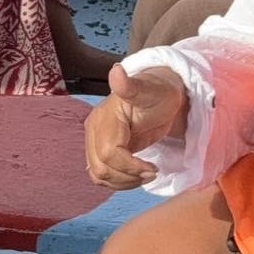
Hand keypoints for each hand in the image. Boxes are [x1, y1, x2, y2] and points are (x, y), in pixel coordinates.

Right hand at [83, 64, 187, 189]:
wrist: (160, 96)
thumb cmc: (158, 92)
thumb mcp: (149, 89)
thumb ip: (130, 85)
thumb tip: (116, 71)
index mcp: (103, 118)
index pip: (108, 154)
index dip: (130, 166)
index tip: (153, 168)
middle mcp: (94, 131)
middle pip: (101, 168)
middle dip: (128, 176)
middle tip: (152, 172)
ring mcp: (96, 142)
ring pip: (98, 175)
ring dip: (123, 182)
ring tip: (146, 174)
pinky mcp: (102, 151)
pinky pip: (102, 175)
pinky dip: (119, 181)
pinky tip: (137, 175)